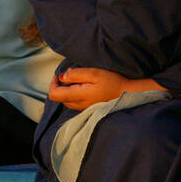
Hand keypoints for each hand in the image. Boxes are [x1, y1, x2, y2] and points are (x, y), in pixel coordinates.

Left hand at [49, 67, 164, 110]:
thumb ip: (76, 74)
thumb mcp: (94, 73)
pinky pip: (75, 102)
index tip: (60, 75)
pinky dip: (75, 94)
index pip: (54, 94)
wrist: (127, 94)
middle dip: (60, 86)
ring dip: (68, 90)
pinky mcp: (89, 108)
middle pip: (59, 98)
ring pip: (67, 100)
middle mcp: (78, 105)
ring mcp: (83, 108)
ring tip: (79, 80)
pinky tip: (85, 87)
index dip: (53, 83)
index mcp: (78, 95)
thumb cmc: (113, 82)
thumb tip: (62, 77)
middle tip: (71, 75)